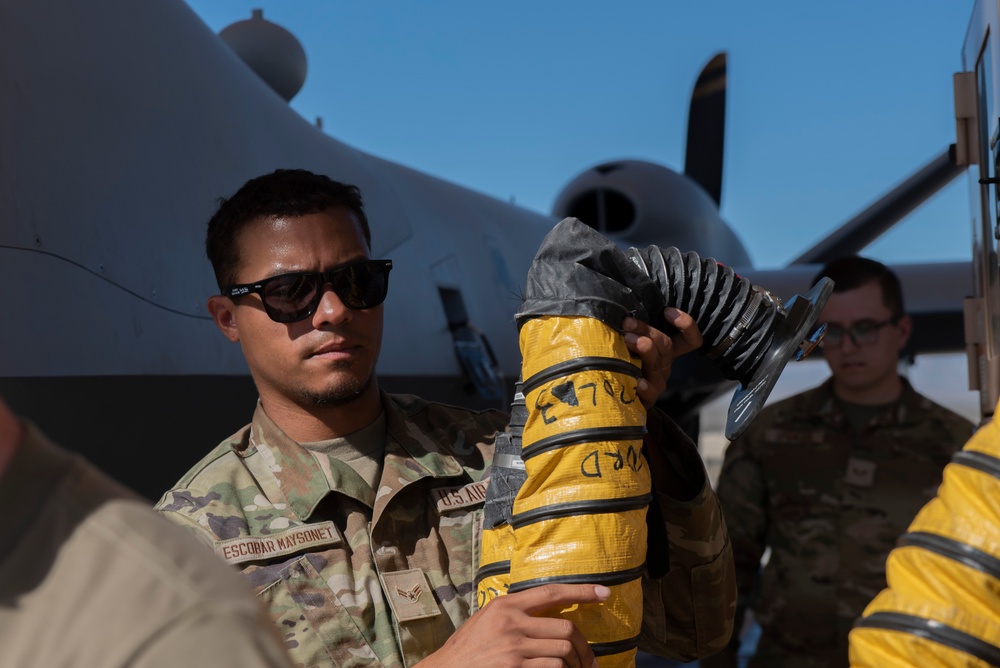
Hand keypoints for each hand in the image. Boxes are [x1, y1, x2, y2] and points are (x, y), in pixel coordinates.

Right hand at [417, 584, 609, 667]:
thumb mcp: (486, 620)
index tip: (604, 592)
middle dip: (583, 646)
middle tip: (588, 659)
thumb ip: (513, 613)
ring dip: (575, 665)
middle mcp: (511, 623)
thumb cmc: (467, 649)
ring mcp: (514, 648)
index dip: (582, 592)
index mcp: (505, 605)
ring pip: (563, 651)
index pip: (551, 592)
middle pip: (566, 627)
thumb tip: (547, 611)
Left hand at [622, 308, 702, 407]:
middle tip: (627, 322)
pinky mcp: (647, 398)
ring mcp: (658, 381)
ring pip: (658, 362)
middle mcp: (665, 364)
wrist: (612, 394)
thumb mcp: (629, 338)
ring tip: (627, 340)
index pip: (690, 339)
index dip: (686, 325)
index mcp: (665, 350)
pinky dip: (645, 386)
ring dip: (644, 348)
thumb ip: (632, 326)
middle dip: (647, 330)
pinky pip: (651, 392)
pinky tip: (637, 381)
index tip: (667, 311)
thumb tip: (623, 309)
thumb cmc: (618, 357)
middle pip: (666, 345)